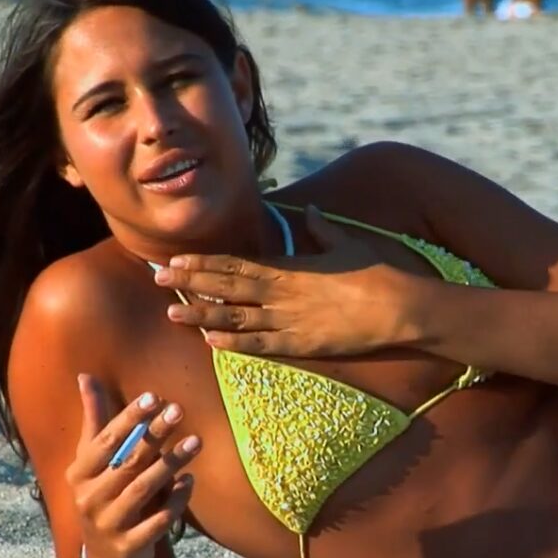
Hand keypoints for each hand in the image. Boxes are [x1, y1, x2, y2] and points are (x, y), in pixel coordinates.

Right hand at [65, 375, 200, 557]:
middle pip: (127, 462)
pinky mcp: (129, 545)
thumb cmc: (101, 492)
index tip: (154, 397)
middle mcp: (89, 498)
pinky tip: (191, 481)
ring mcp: (109, 524)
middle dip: (155, 435)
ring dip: (171, 464)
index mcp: (79, 473)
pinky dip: (175, 501)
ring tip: (196, 441)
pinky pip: (158, 521)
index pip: (106, 441)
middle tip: (180, 410)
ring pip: (143, 490)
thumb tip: (86, 375)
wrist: (104, 556)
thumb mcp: (92, 459)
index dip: (129, 419)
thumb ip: (96, 419)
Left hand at [155, 205, 419, 356]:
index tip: (177, 261)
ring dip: (202, 315)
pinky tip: (211, 342)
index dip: (204, 264)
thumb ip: (323, 230)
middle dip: (191, 283)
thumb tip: (310, 211)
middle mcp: (283, 294)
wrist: (400, 308)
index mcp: (291, 268)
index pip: (237, 264)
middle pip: (227, 287)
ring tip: (172, 313)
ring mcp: (291, 321)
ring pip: (236, 318)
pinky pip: (262, 346)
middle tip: (157, 279)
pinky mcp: (303, 346)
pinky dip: (235, 344)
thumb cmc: (379, 273)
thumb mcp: (349, 243)